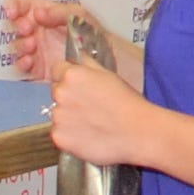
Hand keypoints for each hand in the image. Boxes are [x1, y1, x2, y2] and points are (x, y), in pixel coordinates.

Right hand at [3, 0, 94, 83]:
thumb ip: (59, 11)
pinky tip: (29, 61)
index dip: (14, 6)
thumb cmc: (94, 34)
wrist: (104, 60)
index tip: (12, 12)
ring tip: (32, 45)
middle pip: (16, 26)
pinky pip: (22, 65)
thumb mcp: (79, 16)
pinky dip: (22, 63)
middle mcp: (37, 31)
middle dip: (18, 26)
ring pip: (17, 46)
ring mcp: (36, 50)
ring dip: (20, 45)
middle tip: (27, 28)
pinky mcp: (37, 68)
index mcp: (45, 14)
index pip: (23, 5)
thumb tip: (38, 13)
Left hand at [46, 56, 161, 168]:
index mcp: (73, 75)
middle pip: (57, 91)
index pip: (57, 69)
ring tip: (92, 123)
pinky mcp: (59, 137)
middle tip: (90, 106)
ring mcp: (58, 117)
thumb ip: (89, 64)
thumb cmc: (128, 105)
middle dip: (69, 97)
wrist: (136, 133)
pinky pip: (59, 133)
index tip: (78, 85)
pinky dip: (69, 135)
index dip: (69, 76)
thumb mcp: (110, 76)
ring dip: (68, 117)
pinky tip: (88, 134)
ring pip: (58, 113)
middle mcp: (61, 94)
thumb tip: (80, 57)